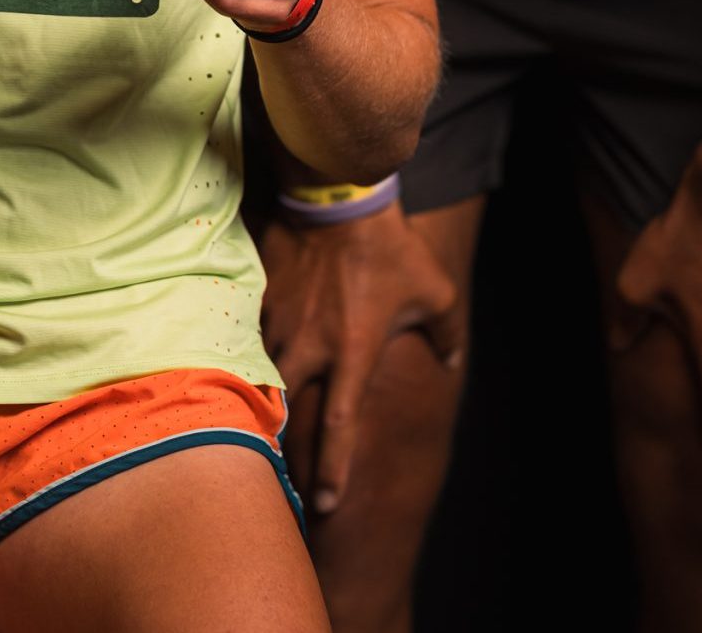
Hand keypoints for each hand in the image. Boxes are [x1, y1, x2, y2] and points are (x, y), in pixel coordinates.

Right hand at [259, 205, 460, 512]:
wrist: (338, 197)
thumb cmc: (391, 249)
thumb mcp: (435, 293)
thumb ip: (448, 334)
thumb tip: (451, 362)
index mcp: (352, 353)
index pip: (339, 424)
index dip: (333, 468)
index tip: (327, 503)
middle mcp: (310, 345)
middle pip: (286, 409)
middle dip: (283, 444)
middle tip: (282, 472)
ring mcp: (280, 319)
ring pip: (264, 371)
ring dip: (265, 396)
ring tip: (259, 420)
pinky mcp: (263, 295)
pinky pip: (253, 333)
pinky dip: (254, 351)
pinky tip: (250, 359)